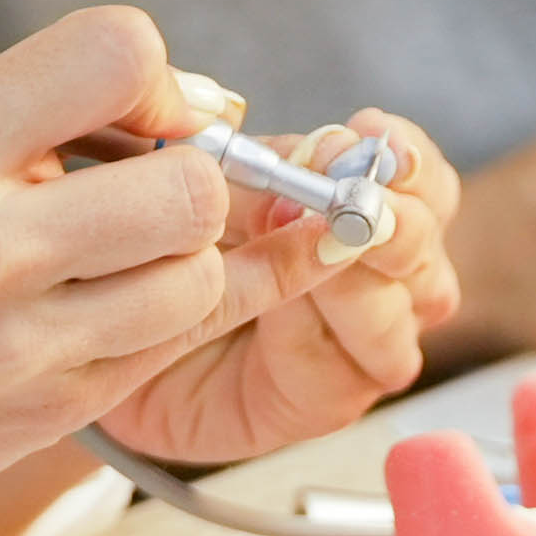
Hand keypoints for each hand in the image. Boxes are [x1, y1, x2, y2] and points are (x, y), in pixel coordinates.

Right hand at [0, 6, 357, 514]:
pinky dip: (155, 318)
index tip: (145, 102)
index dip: (156, 76)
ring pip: (199, 278)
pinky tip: (100, 304)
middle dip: (187, 175)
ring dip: (181, 257)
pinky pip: (168, 347)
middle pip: (188, 187)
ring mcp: (22, 343)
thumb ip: (18, 111)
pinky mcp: (51, 412)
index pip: (112, 57)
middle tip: (148, 183)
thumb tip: (174, 97)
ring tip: (120, 251)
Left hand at [96, 110, 464, 465]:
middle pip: (427, 238)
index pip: (422, 177)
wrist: (108, 344)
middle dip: (388, 214)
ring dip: (353, 271)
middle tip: (338, 195)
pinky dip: (313, 329)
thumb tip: (316, 150)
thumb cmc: (166, 253)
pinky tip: (275, 309)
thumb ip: (264, 170)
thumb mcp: (209, 192)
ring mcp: (369, 342)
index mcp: (372, 209)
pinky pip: (350, 363)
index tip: (373, 135)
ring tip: (289, 241)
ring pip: (406, 305)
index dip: (406, 157)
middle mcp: (388, 276)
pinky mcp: (333, 399)